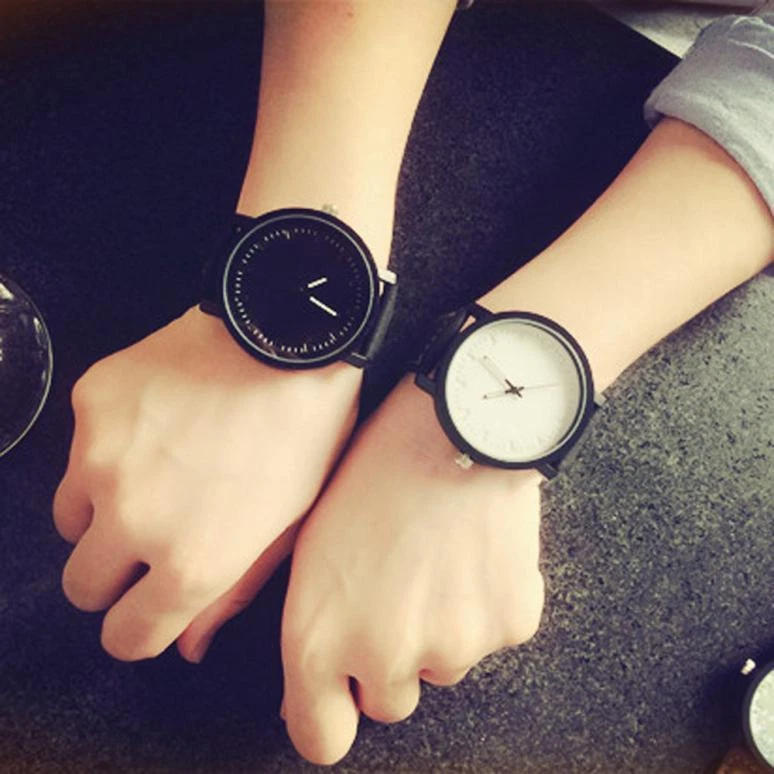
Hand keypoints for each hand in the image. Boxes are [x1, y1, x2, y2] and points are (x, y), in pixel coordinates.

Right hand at [53, 306, 360, 662]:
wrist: (288, 337)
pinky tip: (158, 421)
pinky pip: (79, 450)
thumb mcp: (288, 525)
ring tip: (158, 475)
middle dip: (113, 576)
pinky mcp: (89, 405)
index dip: (139, 627)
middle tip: (152, 538)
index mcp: (191, 564)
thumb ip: (231, 593)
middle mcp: (132, 519)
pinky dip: (107, 449)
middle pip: (82, 586)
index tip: (150, 606)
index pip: (125, 638)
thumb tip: (186, 646)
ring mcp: (100, 458)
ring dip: (103, 513)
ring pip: (70, 518)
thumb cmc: (306, 434)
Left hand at [280, 376, 544, 764]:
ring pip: (443, 667)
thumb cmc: (370, 469)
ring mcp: (455, 645)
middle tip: (394, 594)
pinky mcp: (510, 624)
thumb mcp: (309, 547)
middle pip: (388, 704)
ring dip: (438, 631)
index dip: (328, 714)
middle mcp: (384, 657)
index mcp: (320, 639)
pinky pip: (492, 634)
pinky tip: (471, 551)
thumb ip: (309, 629)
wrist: (450, 422)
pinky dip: (484, 605)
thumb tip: (314, 688)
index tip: (337, 696)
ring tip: (433, 558)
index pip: (320, 738)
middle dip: (387, 663)